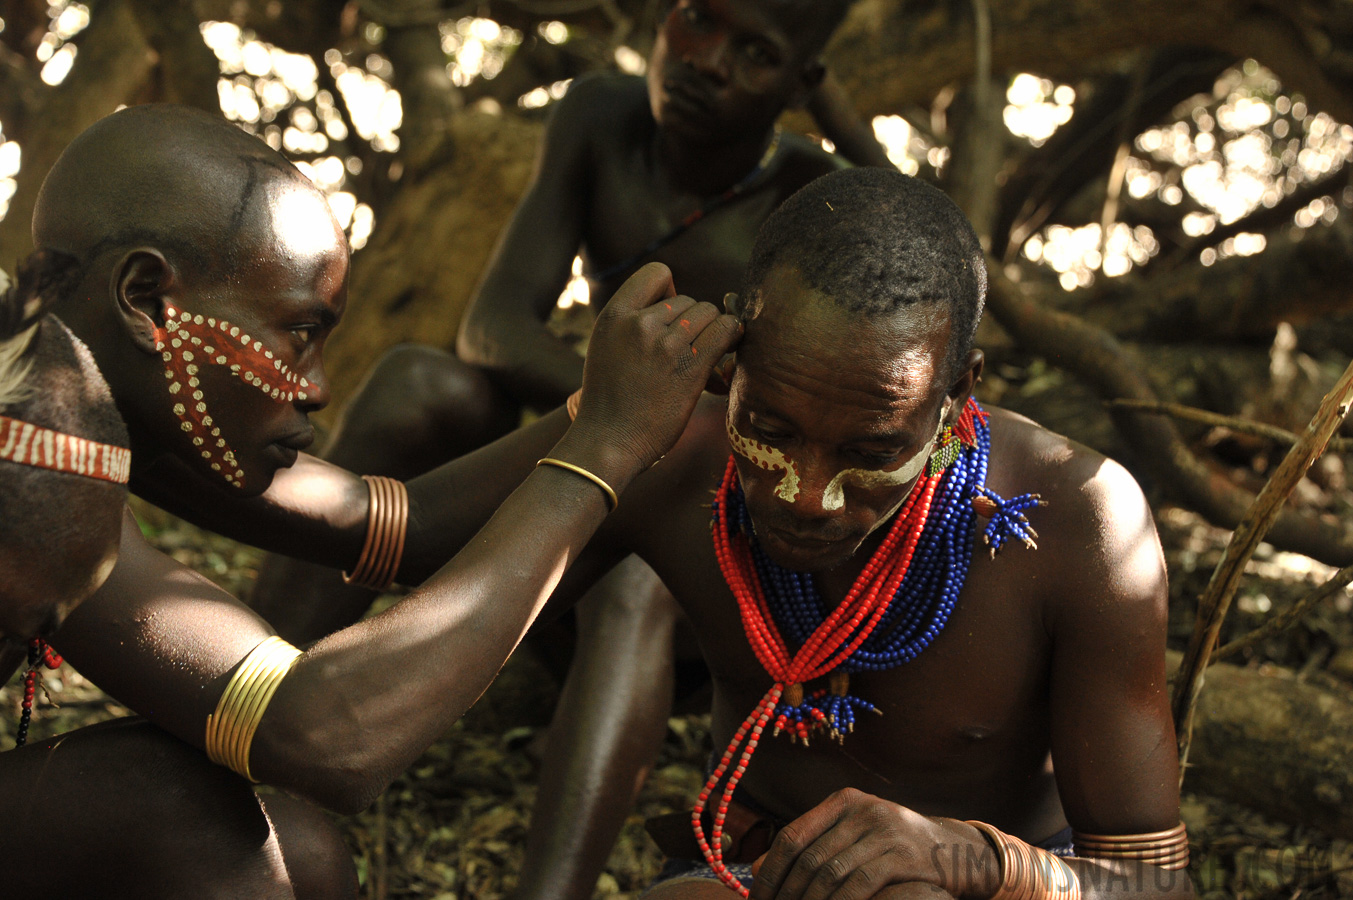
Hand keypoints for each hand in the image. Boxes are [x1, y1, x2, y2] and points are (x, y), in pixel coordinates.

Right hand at [572, 262, 741, 471]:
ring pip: (709, 313)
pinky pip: (726, 330)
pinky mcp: (690, 367)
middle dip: (693, 323)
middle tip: (687, 352)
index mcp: (614, 315)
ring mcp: (665, 344)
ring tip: (703, 358)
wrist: (607, 441)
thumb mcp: (607, 348)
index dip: (671, 292)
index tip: (670, 317)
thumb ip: (635, 323)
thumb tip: (686, 306)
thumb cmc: (611, 401)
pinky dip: (732, 337)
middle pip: (689, 299)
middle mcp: (639, 323)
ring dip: (712, 333)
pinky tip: (727, 351)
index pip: (657, 273)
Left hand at [750, 789, 947, 899]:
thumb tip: (756, 870)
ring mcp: (884, 831)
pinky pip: (860, 884)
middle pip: (808, 858)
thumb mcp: (853, 835)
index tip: (757, 898)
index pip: (792, 836)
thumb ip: (812, 846)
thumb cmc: (892, 845)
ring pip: (831, 873)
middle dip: (786, 893)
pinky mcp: (903, 856)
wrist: (953, 849)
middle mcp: (862, 810)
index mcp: (842, 802)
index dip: (770, 871)